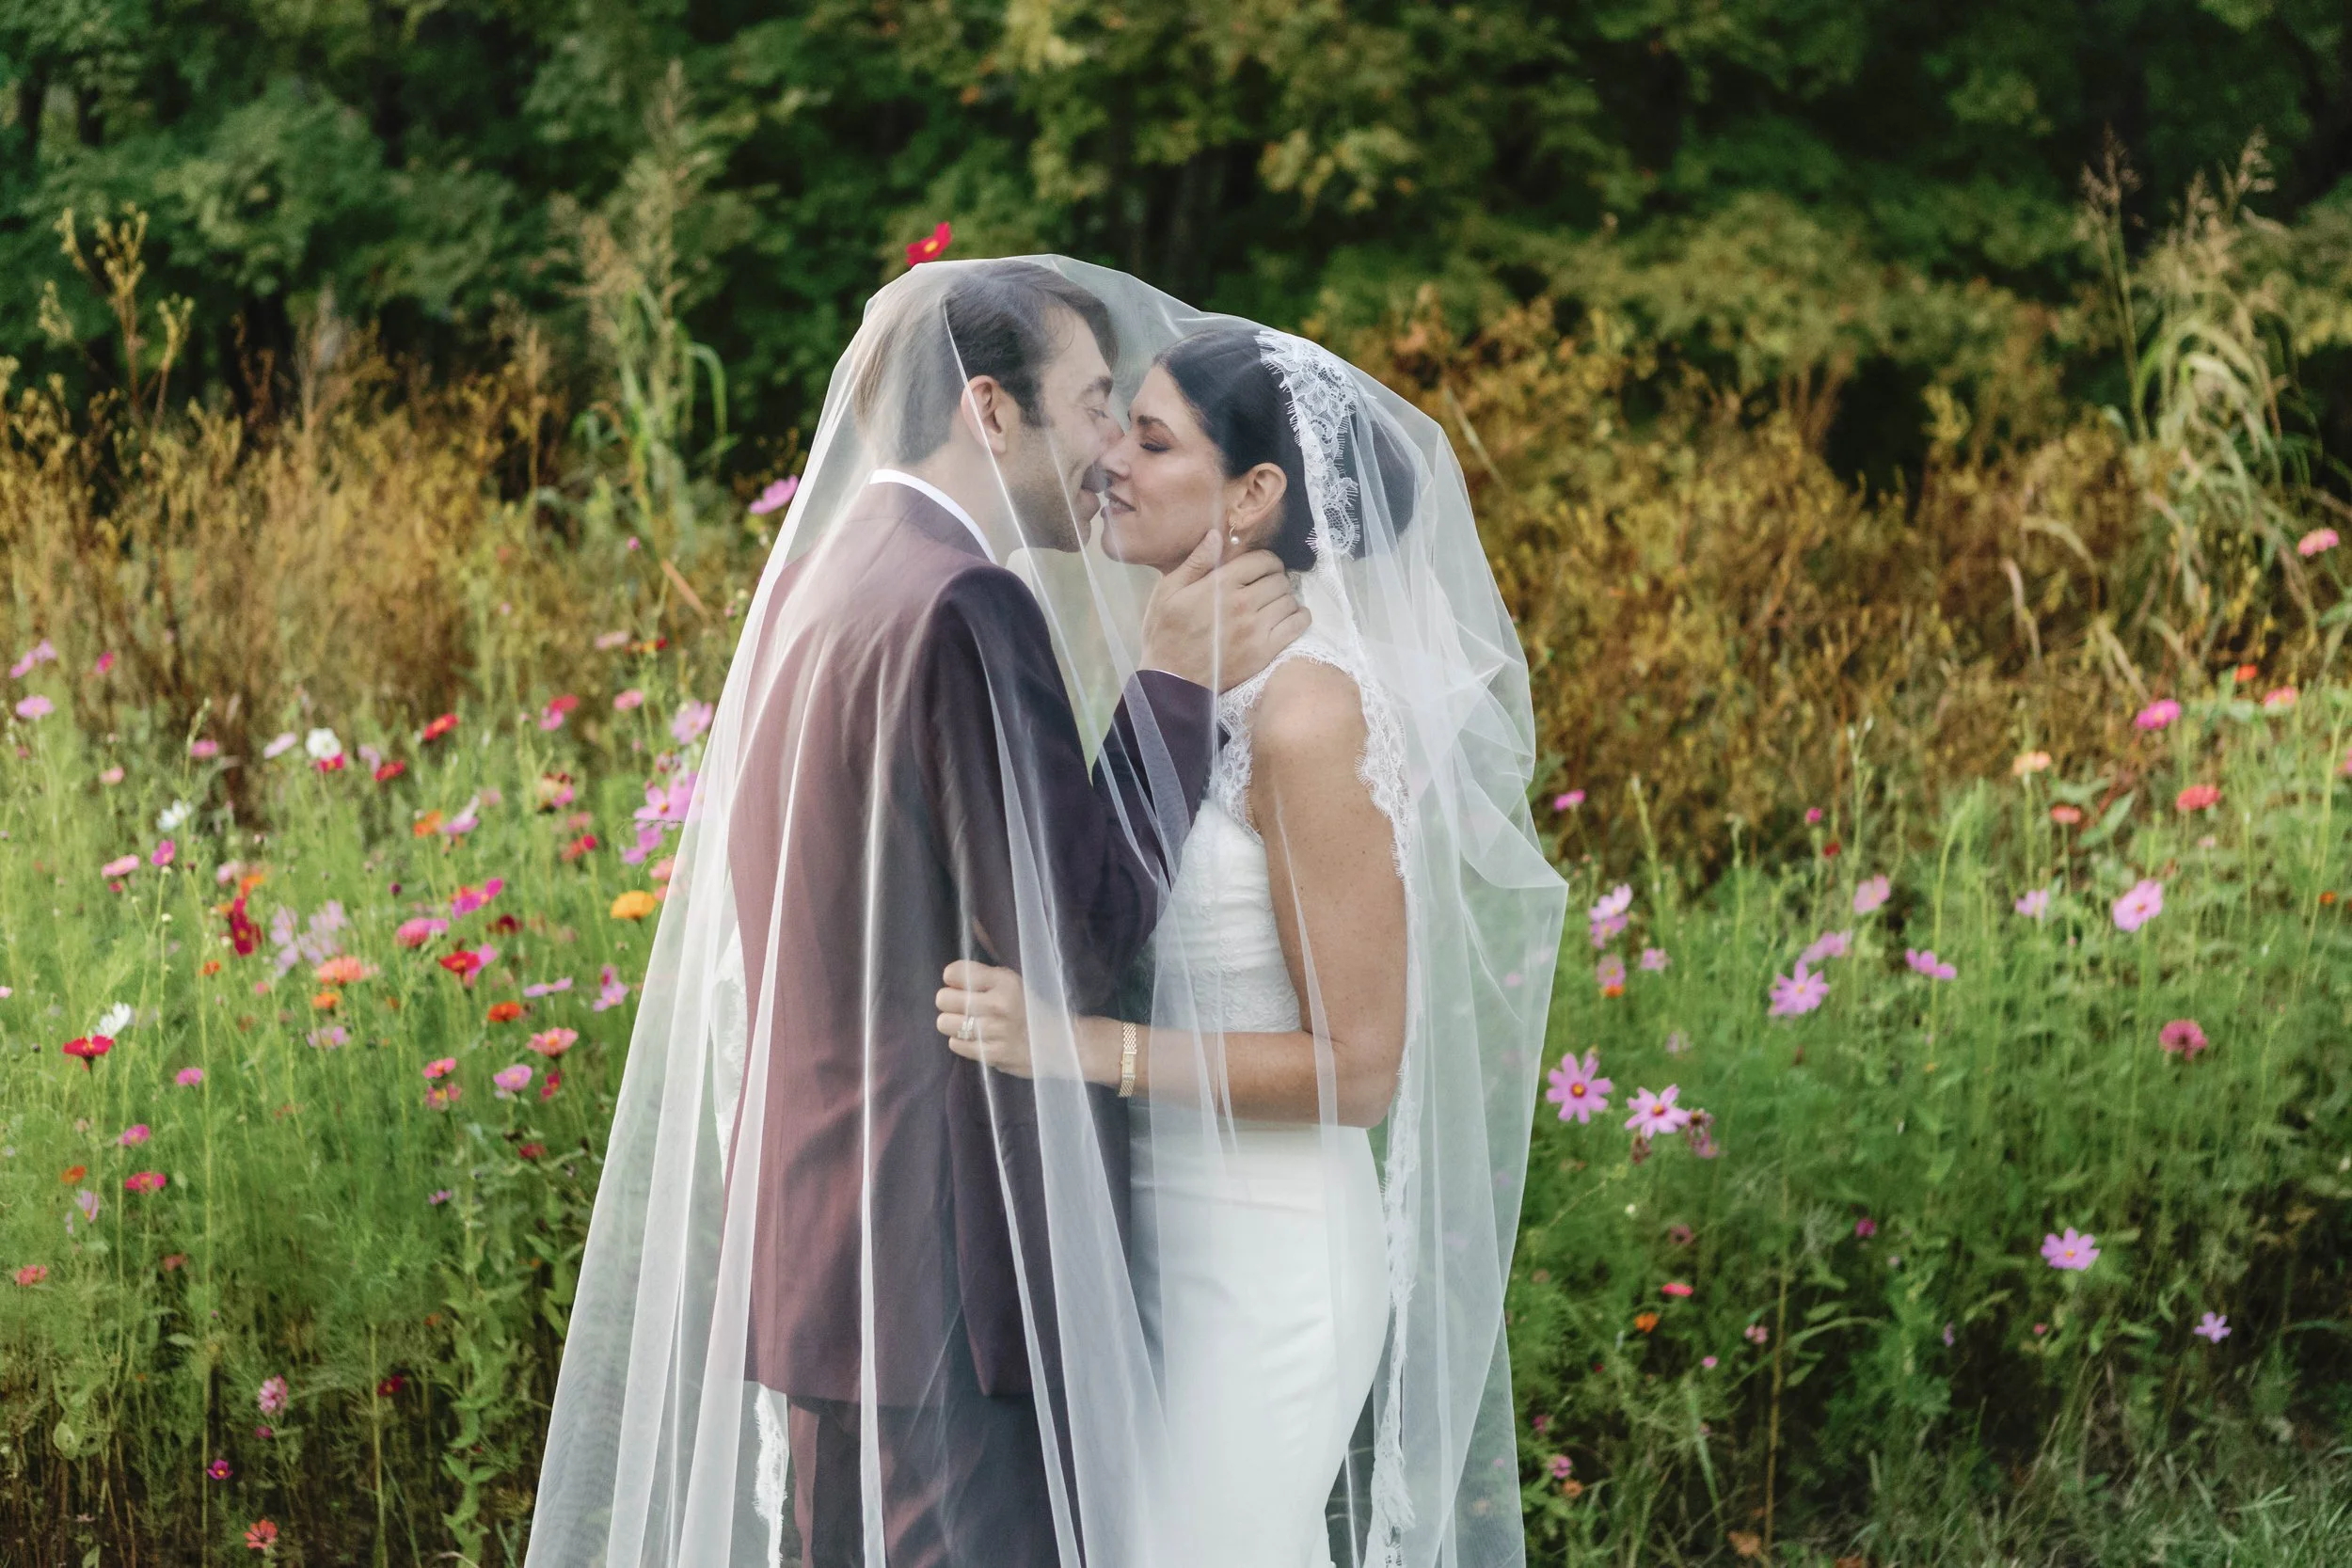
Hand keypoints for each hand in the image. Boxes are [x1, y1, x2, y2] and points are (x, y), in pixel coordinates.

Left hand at [937, 960, 1041, 1077]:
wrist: (1060, 1042)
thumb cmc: (1032, 1008)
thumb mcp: (1013, 983)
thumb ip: (984, 977)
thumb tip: (950, 979)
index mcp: (1004, 981)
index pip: (954, 973)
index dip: (953, 979)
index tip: (961, 985)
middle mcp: (997, 1004)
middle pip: (943, 999)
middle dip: (949, 1001)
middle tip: (961, 1006)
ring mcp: (994, 1031)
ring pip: (944, 1023)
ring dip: (953, 1023)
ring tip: (968, 1023)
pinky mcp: (991, 1054)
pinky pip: (956, 1044)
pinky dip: (962, 1041)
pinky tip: (976, 1038)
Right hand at [1138, 531, 1310, 692]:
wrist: (1171, 680)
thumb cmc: (1165, 633)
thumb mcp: (1168, 591)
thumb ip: (1195, 562)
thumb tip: (1217, 535)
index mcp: (1221, 585)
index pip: (1263, 560)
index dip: (1265, 560)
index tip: (1260, 568)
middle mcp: (1243, 603)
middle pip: (1279, 579)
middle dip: (1275, 578)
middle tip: (1265, 586)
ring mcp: (1256, 629)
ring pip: (1289, 599)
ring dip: (1285, 597)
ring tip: (1273, 603)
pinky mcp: (1265, 651)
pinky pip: (1297, 624)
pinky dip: (1299, 617)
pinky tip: (1289, 617)